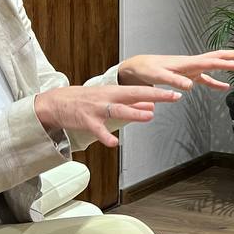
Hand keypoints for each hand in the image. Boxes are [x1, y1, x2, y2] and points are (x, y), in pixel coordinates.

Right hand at [34, 84, 181, 147]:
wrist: (57, 102)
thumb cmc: (85, 100)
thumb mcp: (109, 97)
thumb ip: (129, 103)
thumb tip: (151, 107)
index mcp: (114, 91)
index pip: (141, 90)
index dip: (160, 93)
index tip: (177, 93)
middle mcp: (108, 98)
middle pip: (134, 94)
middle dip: (155, 96)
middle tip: (172, 96)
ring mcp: (97, 109)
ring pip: (118, 110)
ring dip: (134, 113)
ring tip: (148, 116)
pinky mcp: (86, 121)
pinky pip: (98, 130)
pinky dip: (106, 137)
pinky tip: (114, 143)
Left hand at [117, 49, 233, 91]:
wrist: (136, 67)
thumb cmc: (146, 70)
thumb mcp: (158, 77)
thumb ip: (174, 81)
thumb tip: (190, 87)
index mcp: (187, 63)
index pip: (213, 62)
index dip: (229, 63)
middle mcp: (192, 63)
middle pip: (218, 57)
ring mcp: (191, 68)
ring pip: (215, 64)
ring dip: (229, 64)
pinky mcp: (187, 75)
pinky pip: (206, 78)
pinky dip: (216, 82)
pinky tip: (224, 87)